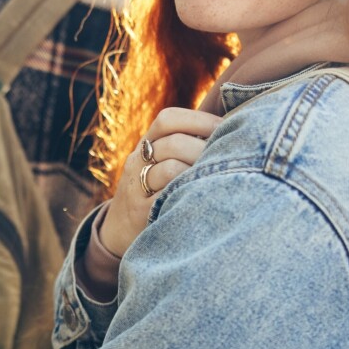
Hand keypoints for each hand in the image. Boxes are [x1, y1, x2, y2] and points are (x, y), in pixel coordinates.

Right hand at [100, 107, 221, 255]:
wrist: (118, 229)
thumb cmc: (153, 191)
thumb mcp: (158, 163)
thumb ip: (185, 145)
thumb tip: (230, 129)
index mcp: (145, 144)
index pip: (168, 119)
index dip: (199, 120)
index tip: (225, 127)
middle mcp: (138, 162)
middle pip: (173, 143)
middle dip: (205, 148)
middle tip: (229, 158)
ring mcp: (137, 187)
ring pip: (171, 169)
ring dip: (199, 172)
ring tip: (219, 178)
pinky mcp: (141, 213)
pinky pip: (167, 198)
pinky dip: (188, 194)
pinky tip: (205, 196)